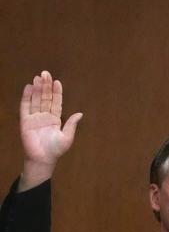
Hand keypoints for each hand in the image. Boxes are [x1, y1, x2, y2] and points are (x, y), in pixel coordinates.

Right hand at [19, 71, 82, 190]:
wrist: (43, 158)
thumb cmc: (55, 149)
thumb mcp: (67, 137)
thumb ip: (72, 124)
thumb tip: (80, 113)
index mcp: (55, 119)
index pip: (56, 103)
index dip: (57, 92)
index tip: (57, 82)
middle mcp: (44, 116)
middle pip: (45, 98)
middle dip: (46, 86)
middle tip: (46, 73)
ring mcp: (34, 117)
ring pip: (36, 99)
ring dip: (37, 88)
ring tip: (38, 77)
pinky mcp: (25, 120)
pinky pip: (25, 106)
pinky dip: (27, 96)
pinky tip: (29, 87)